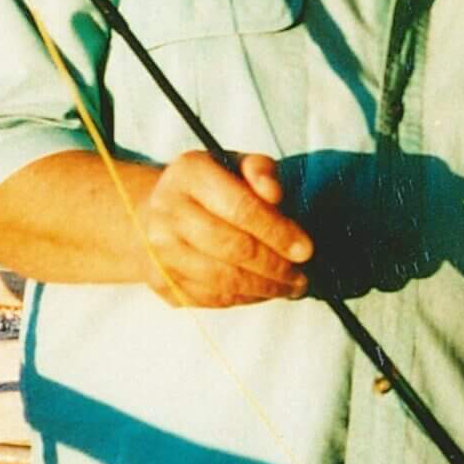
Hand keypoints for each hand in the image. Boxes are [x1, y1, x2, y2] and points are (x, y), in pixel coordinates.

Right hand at [137, 151, 312, 306]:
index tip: (306, 250)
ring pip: (223, 279)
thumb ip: (260, 170)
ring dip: (265, 288)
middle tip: (302, 276)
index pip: (241, 207)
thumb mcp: (235, 165)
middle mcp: (168, 210)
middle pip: (233, 248)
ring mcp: (160, 250)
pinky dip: (244, 299)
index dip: (278, 232)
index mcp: (190, 173)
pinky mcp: (162, 282)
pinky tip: (263, 292)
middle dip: (276, 266)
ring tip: (291, 287)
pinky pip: (211, 298)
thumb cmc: (210, 188)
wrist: (156, 214)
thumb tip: (274, 193)